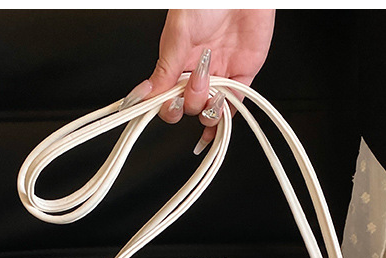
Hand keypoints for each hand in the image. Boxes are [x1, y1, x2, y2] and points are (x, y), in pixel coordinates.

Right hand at [121, 9, 275, 152]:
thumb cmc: (208, 2)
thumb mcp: (180, 33)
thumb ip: (165, 68)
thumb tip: (144, 94)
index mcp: (177, 60)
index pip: (166, 95)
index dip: (166, 104)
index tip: (169, 103)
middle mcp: (197, 71)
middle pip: (187, 106)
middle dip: (190, 101)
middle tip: (196, 81)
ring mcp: (219, 75)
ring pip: (208, 110)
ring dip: (208, 108)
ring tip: (213, 89)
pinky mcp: (242, 76)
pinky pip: (233, 106)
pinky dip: (226, 117)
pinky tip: (219, 119)